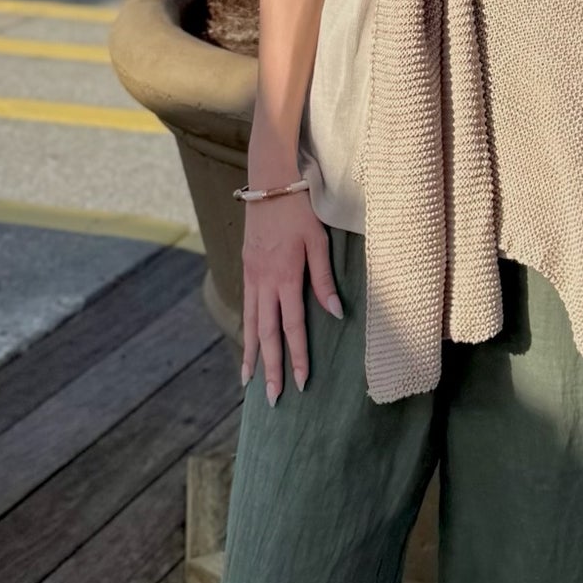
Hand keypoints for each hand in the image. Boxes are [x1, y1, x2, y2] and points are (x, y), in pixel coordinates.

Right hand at [240, 188, 342, 404]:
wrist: (269, 184)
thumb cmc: (300, 211)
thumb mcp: (318, 242)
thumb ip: (324, 280)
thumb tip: (336, 314)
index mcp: (285, 276)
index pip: (292, 327)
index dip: (297, 356)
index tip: (300, 383)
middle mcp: (264, 281)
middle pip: (266, 334)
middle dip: (271, 368)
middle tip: (273, 398)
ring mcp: (251, 275)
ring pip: (250, 324)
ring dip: (252, 355)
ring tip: (250, 382)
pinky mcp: (246, 268)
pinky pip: (246, 306)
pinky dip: (246, 330)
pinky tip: (248, 345)